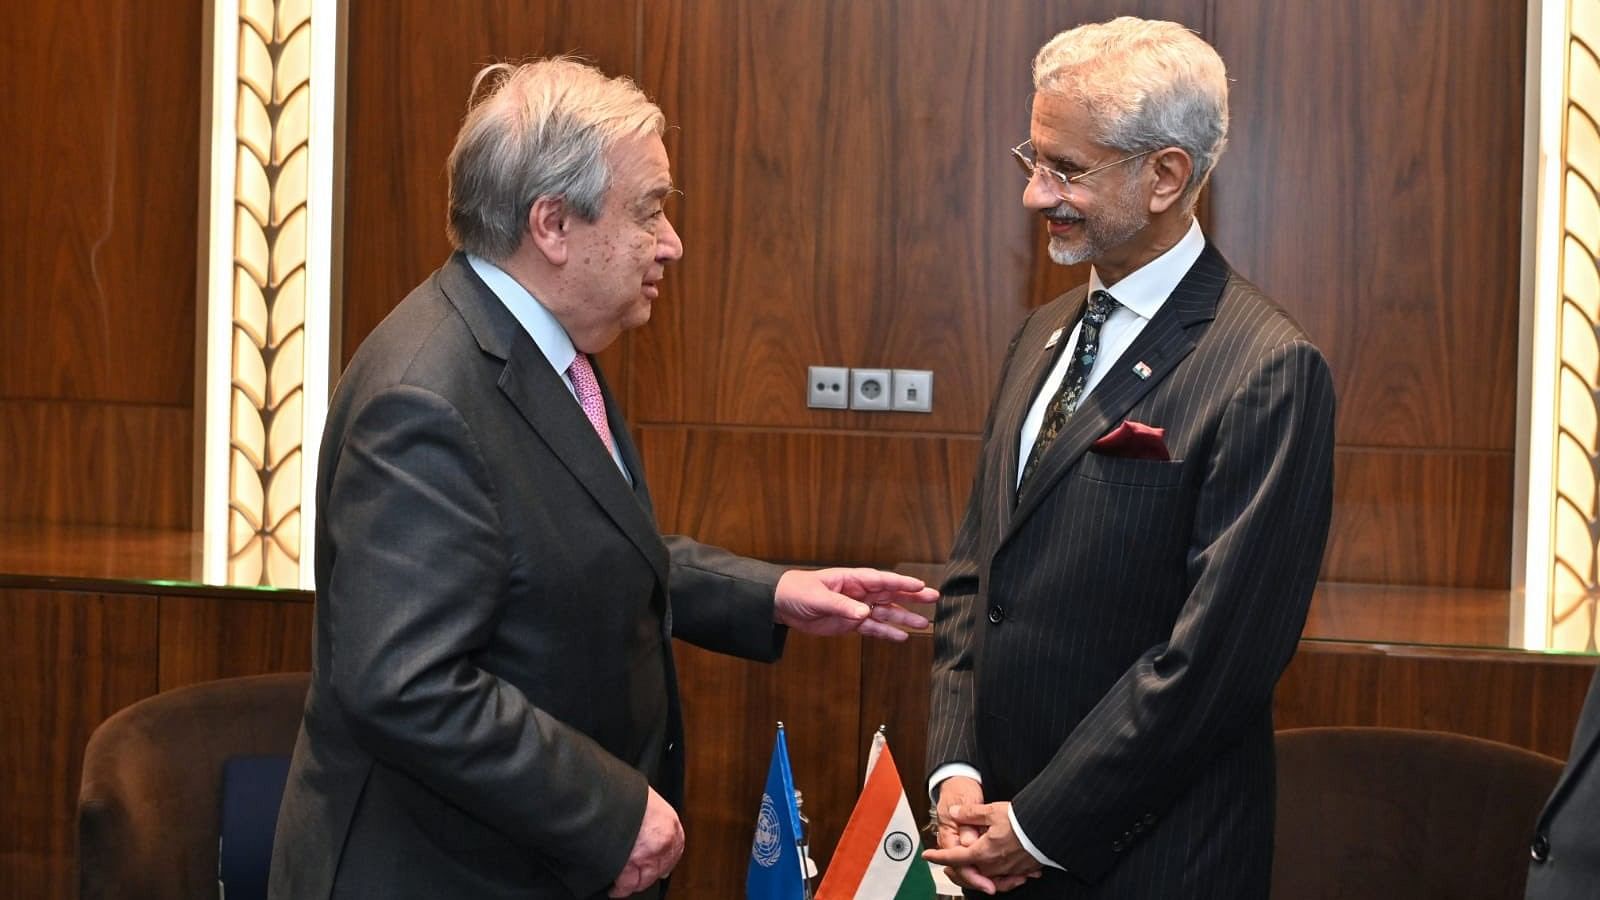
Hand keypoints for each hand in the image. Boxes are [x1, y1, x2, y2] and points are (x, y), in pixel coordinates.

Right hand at [609, 787, 683, 897]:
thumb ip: (648, 812)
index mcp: (668, 822)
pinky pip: (626, 884)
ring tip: (622, 884)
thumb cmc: (624, 792)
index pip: (675, 849)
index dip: (666, 861)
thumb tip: (643, 818)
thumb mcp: (644, 798)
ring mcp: (648, 855)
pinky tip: (613, 888)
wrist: (608, 794)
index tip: (662, 869)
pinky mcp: (630, 865)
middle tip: (636, 875)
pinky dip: (619, 889)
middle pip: (660, 868)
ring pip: (644, 879)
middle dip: (648, 874)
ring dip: (633, 883)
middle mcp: (663, 841)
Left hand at [773, 568, 936, 640]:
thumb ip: (841, 606)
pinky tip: (902, 636)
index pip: (881, 580)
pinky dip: (887, 632)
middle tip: (934, 598)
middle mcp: (858, 593)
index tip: (920, 586)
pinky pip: (873, 628)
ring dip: (904, 618)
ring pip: (885, 613)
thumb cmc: (798, 592)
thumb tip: (865, 613)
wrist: (782, 605)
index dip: (901, 583)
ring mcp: (856, 608)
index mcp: (852, 580)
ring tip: (924, 624)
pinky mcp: (850, 624)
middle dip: (911, 597)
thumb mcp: (818, 597)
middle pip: (890, 595)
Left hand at [924, 798, 1041, 894]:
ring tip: (973, 863)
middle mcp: (994, 865)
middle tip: (948, 862)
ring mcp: (1009, 869)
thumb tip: (955, 812)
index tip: (927, 856)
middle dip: (958, 866)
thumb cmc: (1022, 821)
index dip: (938, 857)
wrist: (1049, 829)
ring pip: (988, 874)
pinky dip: (1001, 871)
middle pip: (970, 870)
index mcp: (982, 853)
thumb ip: (970, 813)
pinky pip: (1007, 874)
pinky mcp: (1023, 869)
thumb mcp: (991, 811)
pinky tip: (1003, 863)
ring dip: (979, 869)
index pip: (954, 857)